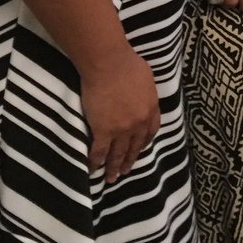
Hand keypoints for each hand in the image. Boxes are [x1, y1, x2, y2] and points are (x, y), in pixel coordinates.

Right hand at [82, 48, 160, 182]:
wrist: (109, 64)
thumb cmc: (128, 64)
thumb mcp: (147, 79)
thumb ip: (146, 94)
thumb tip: (142, 98)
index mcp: (150, 109)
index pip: (150, 132)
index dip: (144, 143)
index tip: (139, 150)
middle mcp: (138, 123)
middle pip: (134, 147)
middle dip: (129, 161)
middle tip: (125, 171)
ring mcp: (121, 129)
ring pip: (117, 154)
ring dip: (114, 168)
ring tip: (111, 178)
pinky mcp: (103, 130)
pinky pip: (99, 151)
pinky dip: (95, 162)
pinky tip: (92, 170)